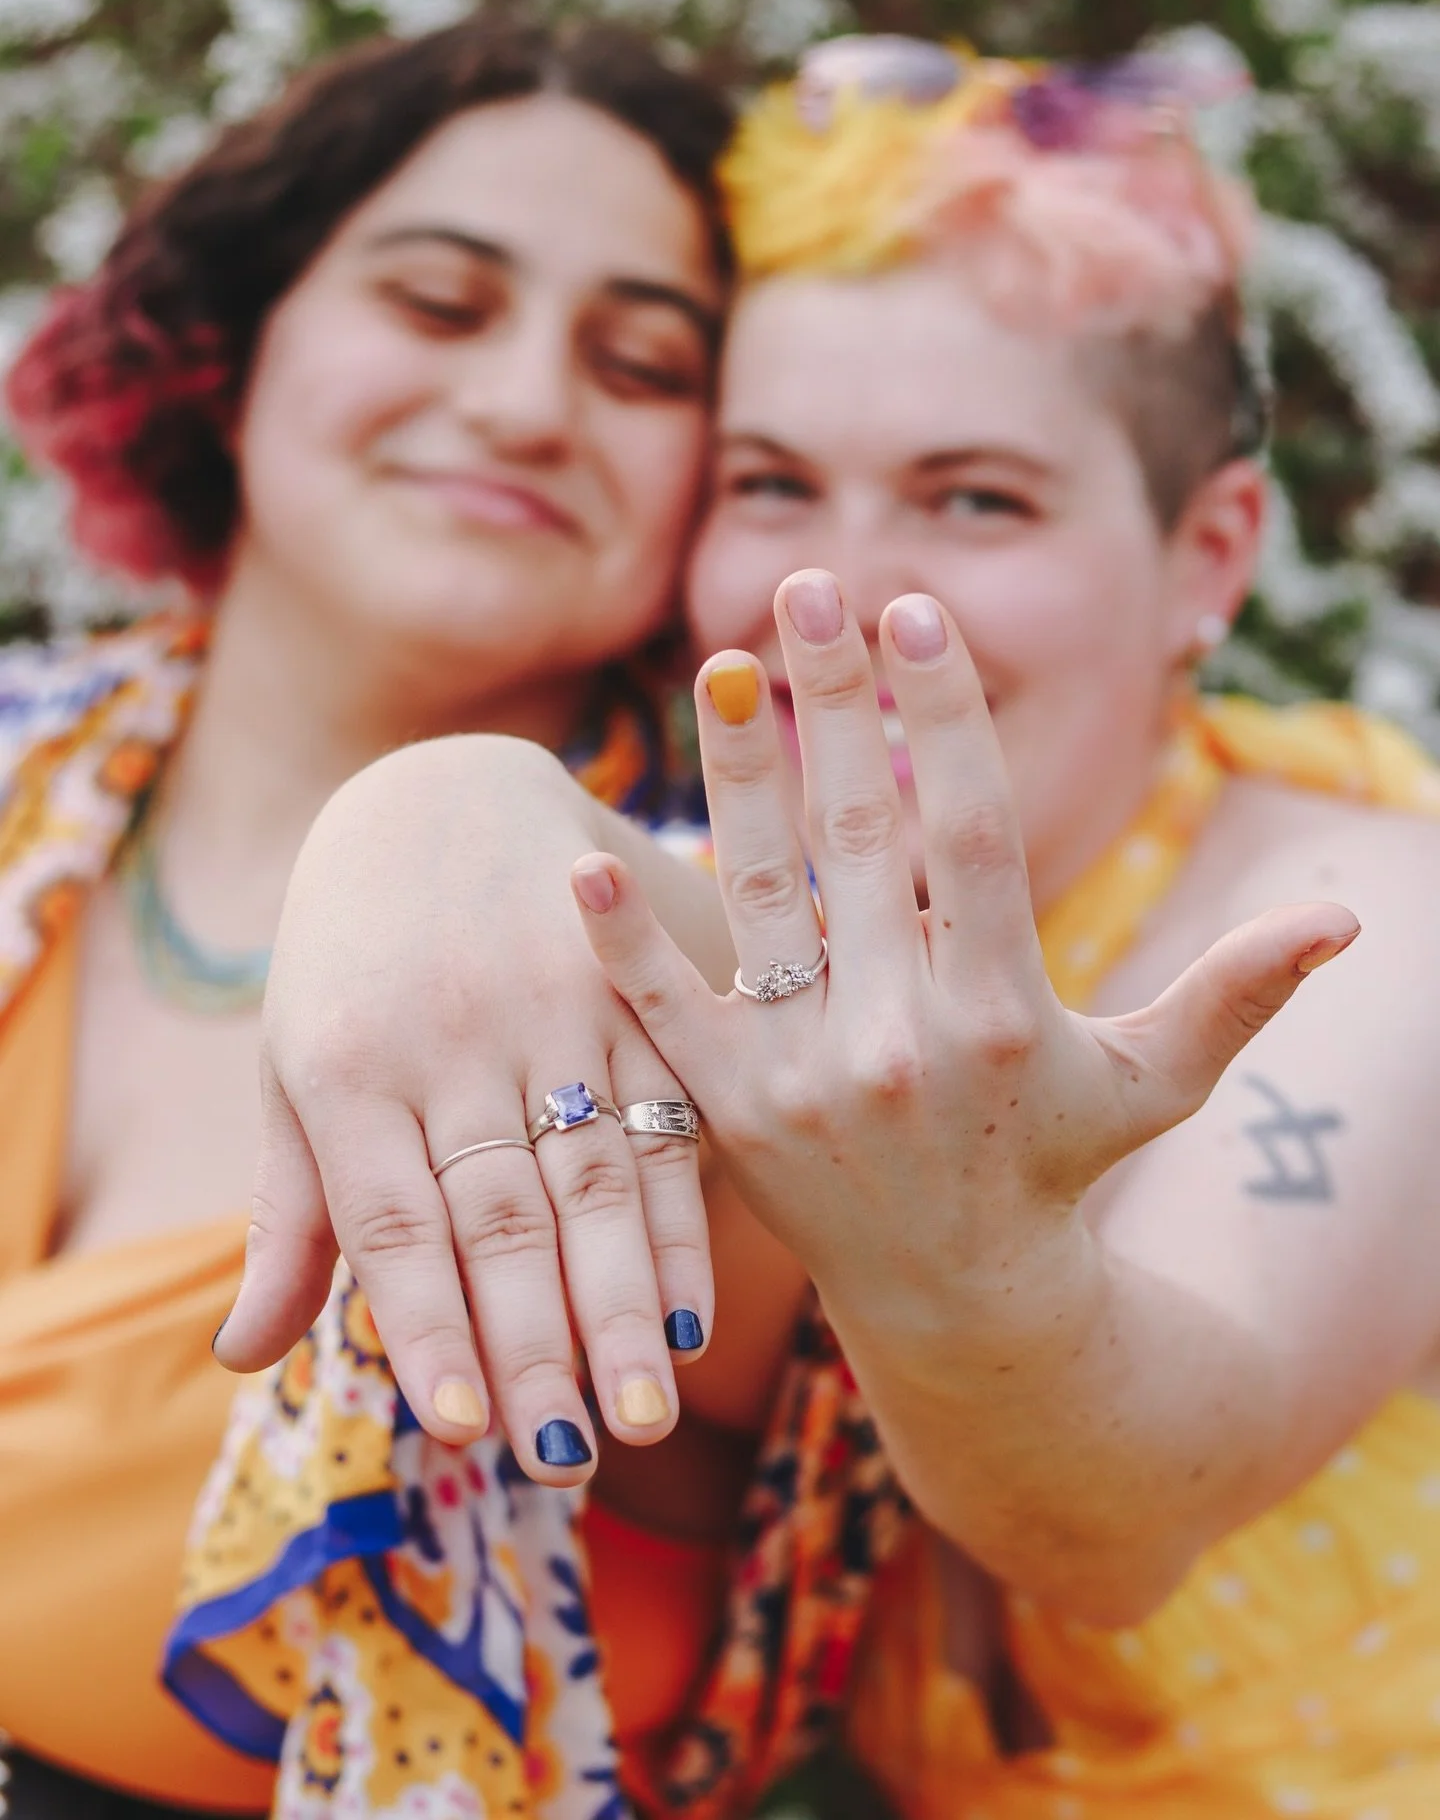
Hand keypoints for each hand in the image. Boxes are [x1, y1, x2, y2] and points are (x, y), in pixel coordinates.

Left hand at [213, 735, 717, 1485]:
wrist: (442, 797)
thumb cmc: (351, 960)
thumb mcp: (297, 1065)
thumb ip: (294, 1211)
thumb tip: (246, 1355)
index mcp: (348, 1061)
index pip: (391, 1218)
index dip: (427, 1323)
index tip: (459, 1428)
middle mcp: (453, 1035)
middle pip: (500, 1208)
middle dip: (536, 1339)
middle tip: (570, 1453)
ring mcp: (553, 1006)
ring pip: (595, 1172)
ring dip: (622, 1298)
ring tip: (644, 1406)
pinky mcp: (630, 989)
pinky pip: (663, 1114)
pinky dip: (680, 1221)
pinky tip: (692, 1307)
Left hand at [568, 573, 1358, 1337]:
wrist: (960, 1309)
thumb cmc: (1060, 1172)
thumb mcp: (1156, 1086)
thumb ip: (1238, 993)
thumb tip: (1349, 919)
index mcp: (1005, 1012)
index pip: (969, 831)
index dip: (942, 714)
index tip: (914, 611)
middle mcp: (902, 1039)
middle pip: (859, 838)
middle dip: (834, 701)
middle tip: (809, 586)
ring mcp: (803, 1079)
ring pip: (758, 899)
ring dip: (732, 777)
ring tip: (716, 665)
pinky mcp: (728, 1115)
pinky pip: (663, 1015)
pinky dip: (624, 940)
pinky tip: (581, 855)